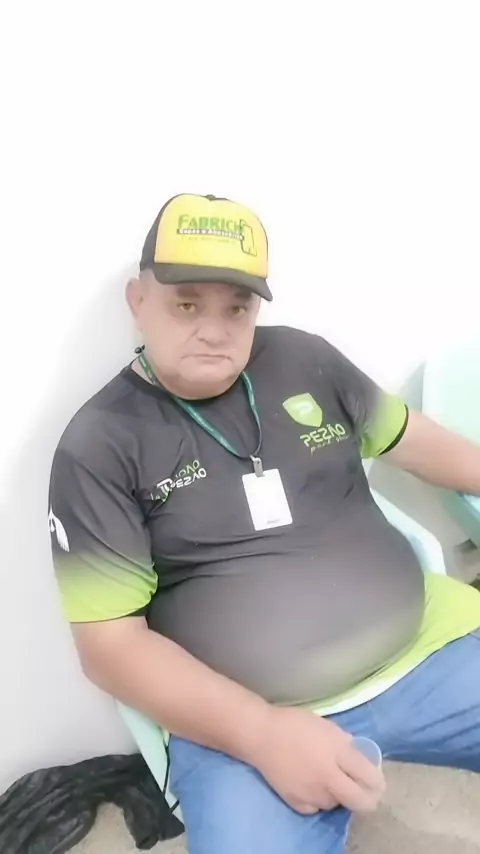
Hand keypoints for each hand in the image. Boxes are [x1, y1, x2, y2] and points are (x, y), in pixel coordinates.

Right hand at [251, 706, 385, 814]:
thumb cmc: (294, 723)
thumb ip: (344, 742)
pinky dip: (319, 800)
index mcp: (336, 752)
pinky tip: (313, 786)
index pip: (368, 776)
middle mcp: (327, 777)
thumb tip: (358, 756)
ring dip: (339, 795)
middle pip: (359, 801)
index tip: (377, 780)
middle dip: (368, 799)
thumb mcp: (326, 726)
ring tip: (331, 780)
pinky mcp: (296, 802)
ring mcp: (311, 793)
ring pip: (336, 804)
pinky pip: (317, 808)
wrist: (260, 735)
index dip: (377, 780)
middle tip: (365, 791)